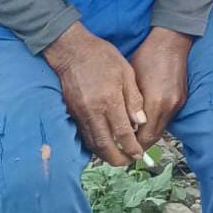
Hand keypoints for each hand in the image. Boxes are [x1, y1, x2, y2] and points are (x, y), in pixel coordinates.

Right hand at [43, 22, 145, 165]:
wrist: (72, 49)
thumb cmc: (102, 57)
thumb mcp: (126, 72)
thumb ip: (134, 99)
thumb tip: (141, 122)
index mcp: (110, 100)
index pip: (123, 133)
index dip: (132, 147)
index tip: (139, 154)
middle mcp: (93, 110)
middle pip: (105, 145)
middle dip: (117, 159)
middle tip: (127, 162)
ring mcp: (80, 112)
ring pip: (92, 143)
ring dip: (104, 154)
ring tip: (117, 157)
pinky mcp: (71, 111)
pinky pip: (83, 134)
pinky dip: (93, 144)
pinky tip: (102, 145)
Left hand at [129, 27, 192, 150]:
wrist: (171, 41)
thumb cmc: (147, 56)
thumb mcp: (131, 81)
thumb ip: (129, 105)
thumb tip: (122, 125)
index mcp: (155, 102)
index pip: (144, 137)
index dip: (132, 146)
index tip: (121, 150)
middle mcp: (169, 106)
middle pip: (154, 137)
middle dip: (140, 144)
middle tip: (125, 147)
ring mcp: (177, 103)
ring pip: (161, 129)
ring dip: (148, 133)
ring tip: (133, 134)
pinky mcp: (181, 99)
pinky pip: (167, 118)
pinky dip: (156, 122)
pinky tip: (145, 119)